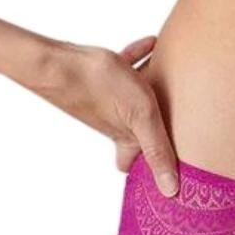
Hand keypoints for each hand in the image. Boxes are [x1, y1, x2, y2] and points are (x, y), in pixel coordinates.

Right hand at [33, 33, 179, 195]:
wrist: (59, 61)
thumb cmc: (101, 88)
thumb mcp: (141, 117)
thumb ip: (158, 149)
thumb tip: (171, 191)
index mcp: (124, 135)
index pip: (127, 163)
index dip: (142, 168)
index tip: (163, 165)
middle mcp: (114, 119)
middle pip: (135, 129)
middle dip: (154, 125)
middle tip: (175, 118)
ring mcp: (106, 96)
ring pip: (133, 97)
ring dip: (151, 87)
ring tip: (171, 77)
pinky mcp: (100, 74)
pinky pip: (124, 67)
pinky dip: (138, 57)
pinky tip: (151, 43)